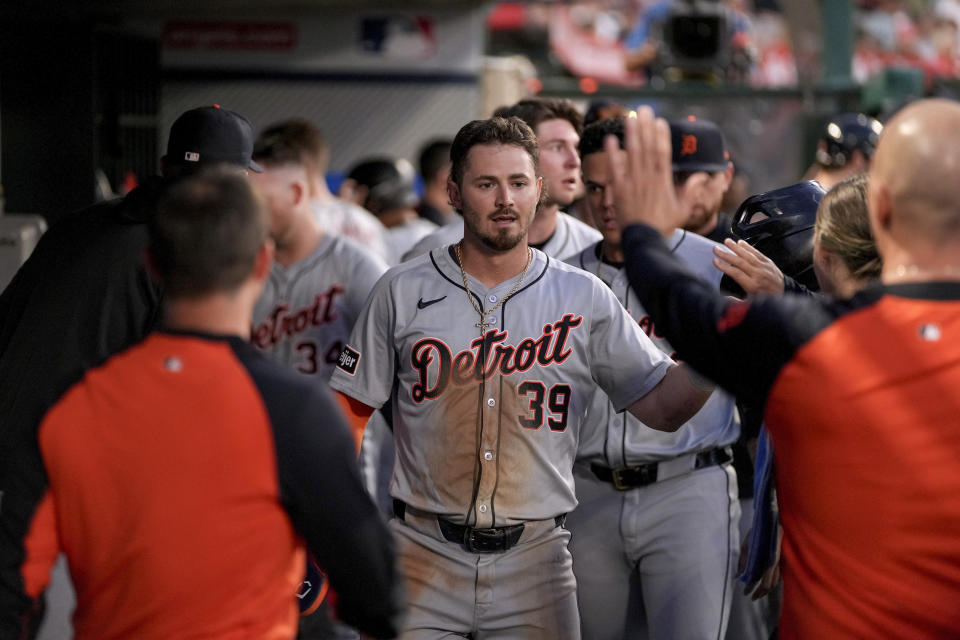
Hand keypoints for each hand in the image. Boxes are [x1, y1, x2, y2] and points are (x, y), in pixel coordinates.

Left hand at [606, 107, 684, 237]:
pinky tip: (610, 139)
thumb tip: (703, 175)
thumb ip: (692, 190)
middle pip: (647, 148)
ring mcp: (633, 184)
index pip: (662, 153)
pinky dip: (612, 154)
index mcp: (663, 181)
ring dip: (631, 134)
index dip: (661, 136)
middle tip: (644, 109)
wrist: (643, 242)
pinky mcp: (619, 190)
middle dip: (646, 127)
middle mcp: (648, 179)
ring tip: (629, 117)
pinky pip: (614, 168)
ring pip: (632, 154)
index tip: (659, 121)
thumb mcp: (683, 210)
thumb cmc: (663, 227)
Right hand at [713, 239, 784, 295]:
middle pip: (739, 262)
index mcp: (752, 285)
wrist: (784, 293)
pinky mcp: (768, 262)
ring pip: (748, 255)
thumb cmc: (765, 299)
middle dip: (726, 254)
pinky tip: (741, 243)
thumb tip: (723, 298)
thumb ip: (736, 301)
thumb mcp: (750, 304)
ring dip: (736, 247)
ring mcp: (764, 267)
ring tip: (727, 241)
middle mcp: (758, 274)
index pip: (736, 273)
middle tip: (716, 249)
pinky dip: (749, 247)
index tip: (715, 260)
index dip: (724, 266)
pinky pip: (757, 253)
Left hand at [742, 524, 782, 599]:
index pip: (760, 581)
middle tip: (751, 597)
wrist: (773, 522)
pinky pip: (779, 576)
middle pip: (769, 585)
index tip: (745, 593)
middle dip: (760, 593)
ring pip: (775, 582)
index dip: (752, 588)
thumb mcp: (747, 545)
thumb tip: (739, 575)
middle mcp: (776, 565)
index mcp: (768, 562)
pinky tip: (767, 584)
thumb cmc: (759, 533)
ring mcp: (781, 563)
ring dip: (767, 590)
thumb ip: (744, 560)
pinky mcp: (782, 561)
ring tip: (759, 593)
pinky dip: (773, 583)